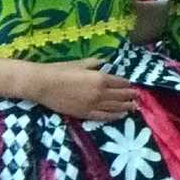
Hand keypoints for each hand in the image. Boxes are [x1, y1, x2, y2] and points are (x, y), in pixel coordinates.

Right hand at [23, 58, 140, 121]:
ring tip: (133, 107)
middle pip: (120, 96)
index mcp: (100, 78)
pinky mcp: (85, 114)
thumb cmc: (60, 70)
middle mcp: (100, 93)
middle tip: (137, 96)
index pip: (120, 82)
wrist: (43, 84)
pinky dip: (114, 116)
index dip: (127, 84)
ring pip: (115, 107)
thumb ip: (95, 63)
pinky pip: (104, 117)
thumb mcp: (80, 63)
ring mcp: (93, 105)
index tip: (131, 84)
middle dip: (130, 96)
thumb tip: (104, 63)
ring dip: (126, 107)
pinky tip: (120, 116)